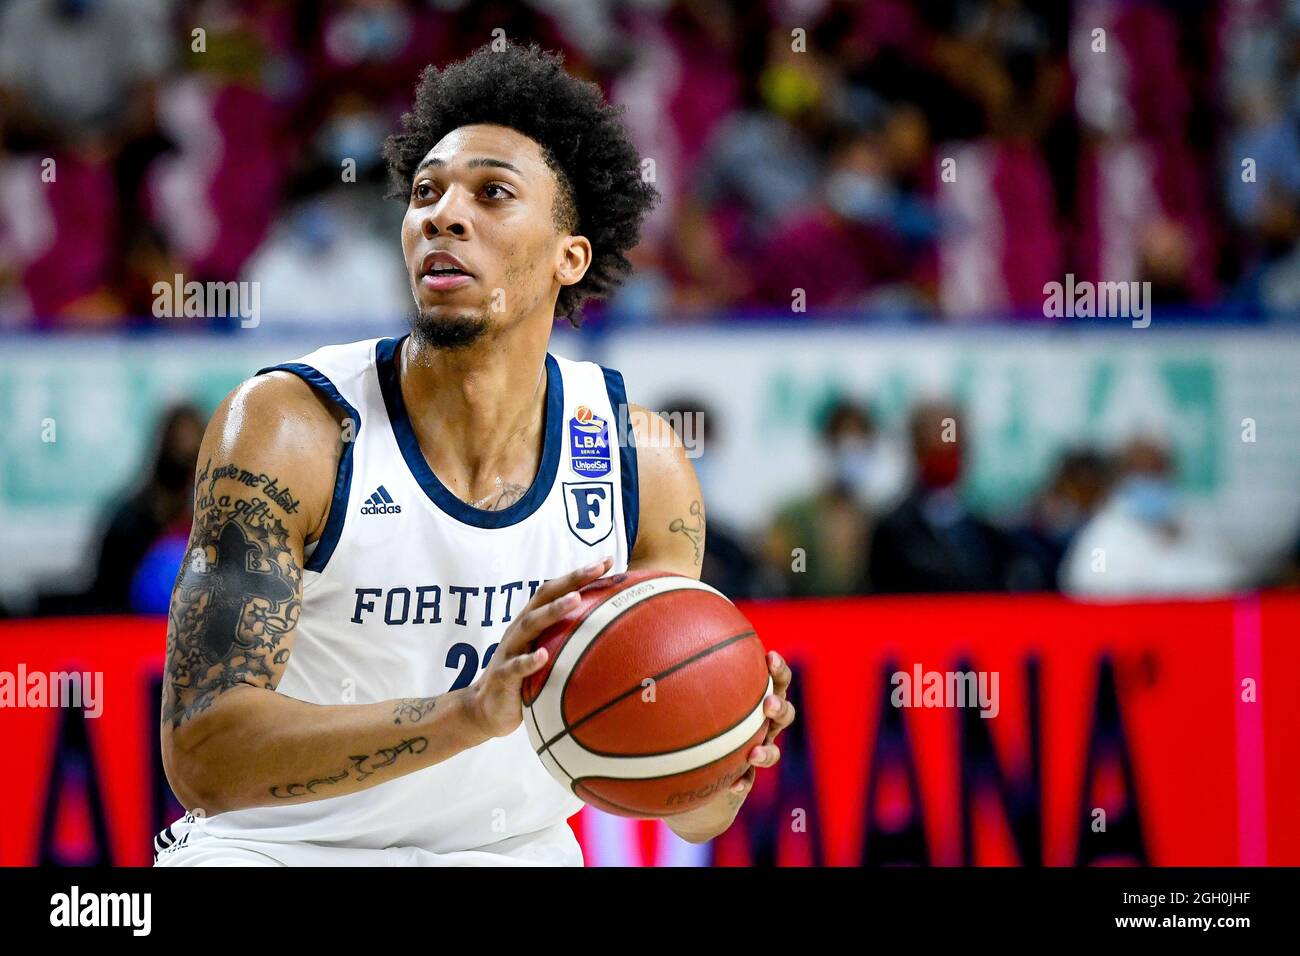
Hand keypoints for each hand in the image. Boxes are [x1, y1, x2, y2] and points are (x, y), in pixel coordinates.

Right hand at [465, 555, 611, 738]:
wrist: (485, 709)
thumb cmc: (524, 678)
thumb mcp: (546, 654)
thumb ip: (568, 640)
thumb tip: (610, 632)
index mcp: (531, 621)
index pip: (555, 591)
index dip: (579, 575)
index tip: (608, 561)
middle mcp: (519, 630)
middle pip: (543, 597)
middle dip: (571, 581)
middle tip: (596, 568)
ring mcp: (509, 651)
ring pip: (530, 625)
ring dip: (553, 611)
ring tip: (576, 599)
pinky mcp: (502, 677)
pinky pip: (515, 667)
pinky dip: (529, 661)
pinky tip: (544, 656)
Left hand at [666, 649, 794, 842]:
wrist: (693, 763)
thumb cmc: (691, 713)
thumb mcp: (688, 691)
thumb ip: (681, 670)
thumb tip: (656, 642)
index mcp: (754, 697)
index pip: (775, 679)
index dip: (778, 669)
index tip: (769, 657)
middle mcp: (760, 724)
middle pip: (785, 714)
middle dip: (780, 707)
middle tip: (768, 704)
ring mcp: (756, 751)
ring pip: (773, 752)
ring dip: (768, 752)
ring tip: (754, 754)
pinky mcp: (744, 776)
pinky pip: (748, 781)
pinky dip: (742, 783)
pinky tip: (733, 786)